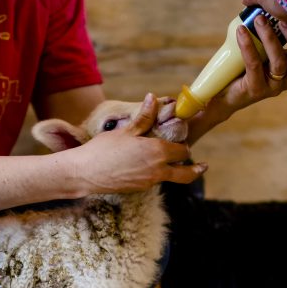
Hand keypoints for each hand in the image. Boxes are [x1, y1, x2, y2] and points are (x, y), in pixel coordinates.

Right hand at [71, 94, 206, 194]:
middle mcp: (157, 169)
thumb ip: (144, 117)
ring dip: (176, 172)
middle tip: (201, 166)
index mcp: (157, 152)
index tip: (186, 142)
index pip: (183, 150)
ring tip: (180, 166)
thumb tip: (153, 98)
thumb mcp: (126, 131)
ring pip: (171, 178)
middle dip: (194, 168)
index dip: (185, 146)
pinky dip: (158, 174)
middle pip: (186, 173)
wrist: (85, 173)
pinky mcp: (140, 189)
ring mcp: (149, 182)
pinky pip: (156, 181)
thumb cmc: (103, 149)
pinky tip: (150, 167)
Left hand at [208, 14, 286, 116]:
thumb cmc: (245, 69)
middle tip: (283, 16)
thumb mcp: (263, 51)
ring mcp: (273, 87)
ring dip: (271, 38)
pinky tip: (241, 32)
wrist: (225, 94)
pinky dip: (248, 47)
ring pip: (279, 62)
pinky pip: (254, 66)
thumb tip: (271, 7)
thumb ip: (272, 36)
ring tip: (260, 20)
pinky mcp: (256, 90)